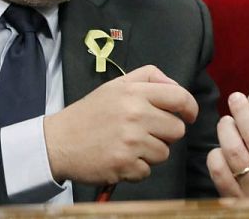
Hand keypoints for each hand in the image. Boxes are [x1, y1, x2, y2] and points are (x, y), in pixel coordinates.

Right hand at [43, 65, 197, 184]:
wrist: (58, 142)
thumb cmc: (90, 113)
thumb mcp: (116, 85)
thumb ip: (148, 77)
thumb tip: (176, 86)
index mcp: (134, 92)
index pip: (180, 97)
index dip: (190, 108)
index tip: (189, 115)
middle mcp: (135, 115)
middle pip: (177, 129)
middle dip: (166, 133)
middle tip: (146, 132)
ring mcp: (131, 142)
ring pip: (165, 152)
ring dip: (151, 152)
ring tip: (129, 145)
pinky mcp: (124, 165)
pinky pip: (148, 171)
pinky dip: (137, 168)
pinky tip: (120, 158)